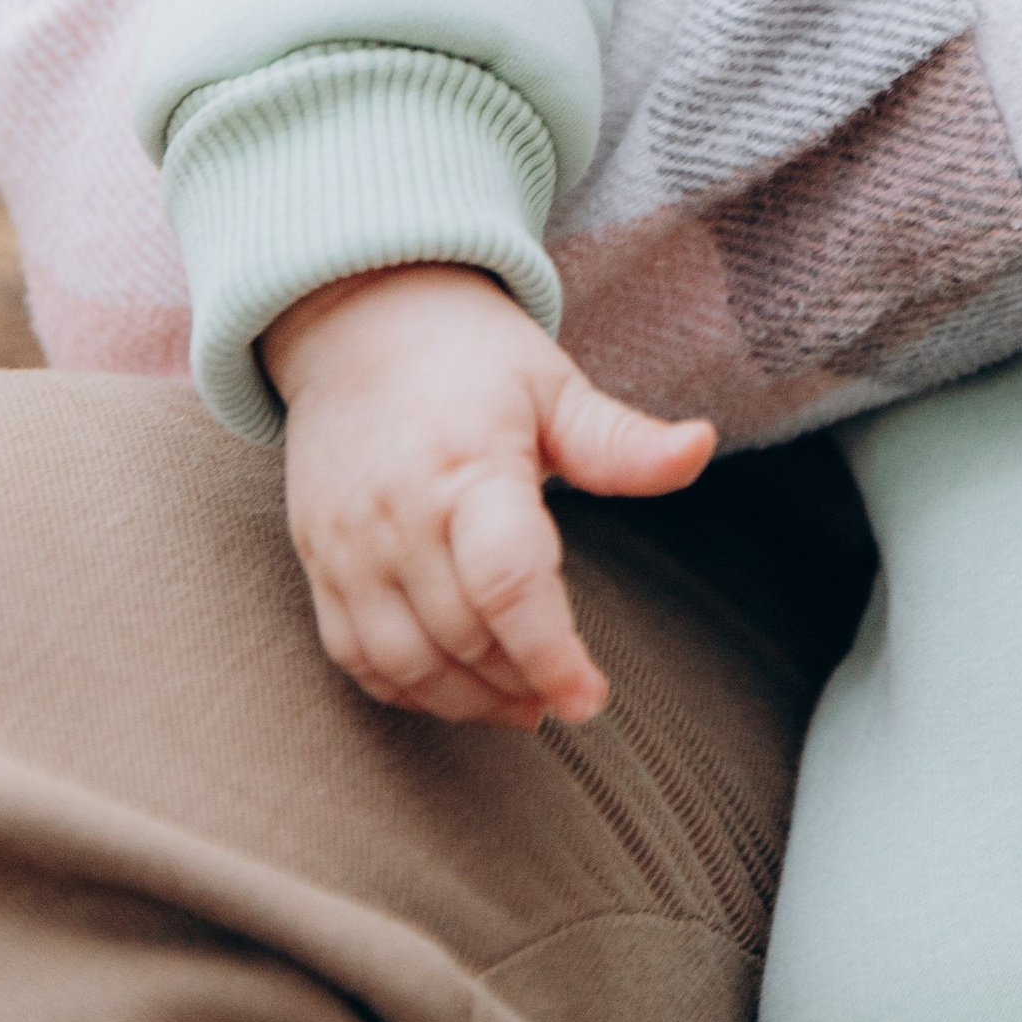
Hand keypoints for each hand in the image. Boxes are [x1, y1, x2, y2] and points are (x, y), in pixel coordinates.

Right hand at [263, 264, 713, 729]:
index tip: (590, 697)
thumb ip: (621, 440)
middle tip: (565, 691)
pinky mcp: (318, 562)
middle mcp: (400, 513)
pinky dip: (406, 690)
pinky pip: (356, 656)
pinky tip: (454, 689)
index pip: (508, 583)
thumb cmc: (472, 358)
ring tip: (520, 702)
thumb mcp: (554, 385)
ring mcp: (349, 544)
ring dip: (467, 700)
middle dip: (522, 680)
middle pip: (464, 634)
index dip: (551, 653)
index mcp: (470, 466)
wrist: (357, 320)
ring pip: (407, 662)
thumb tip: (703, 445)